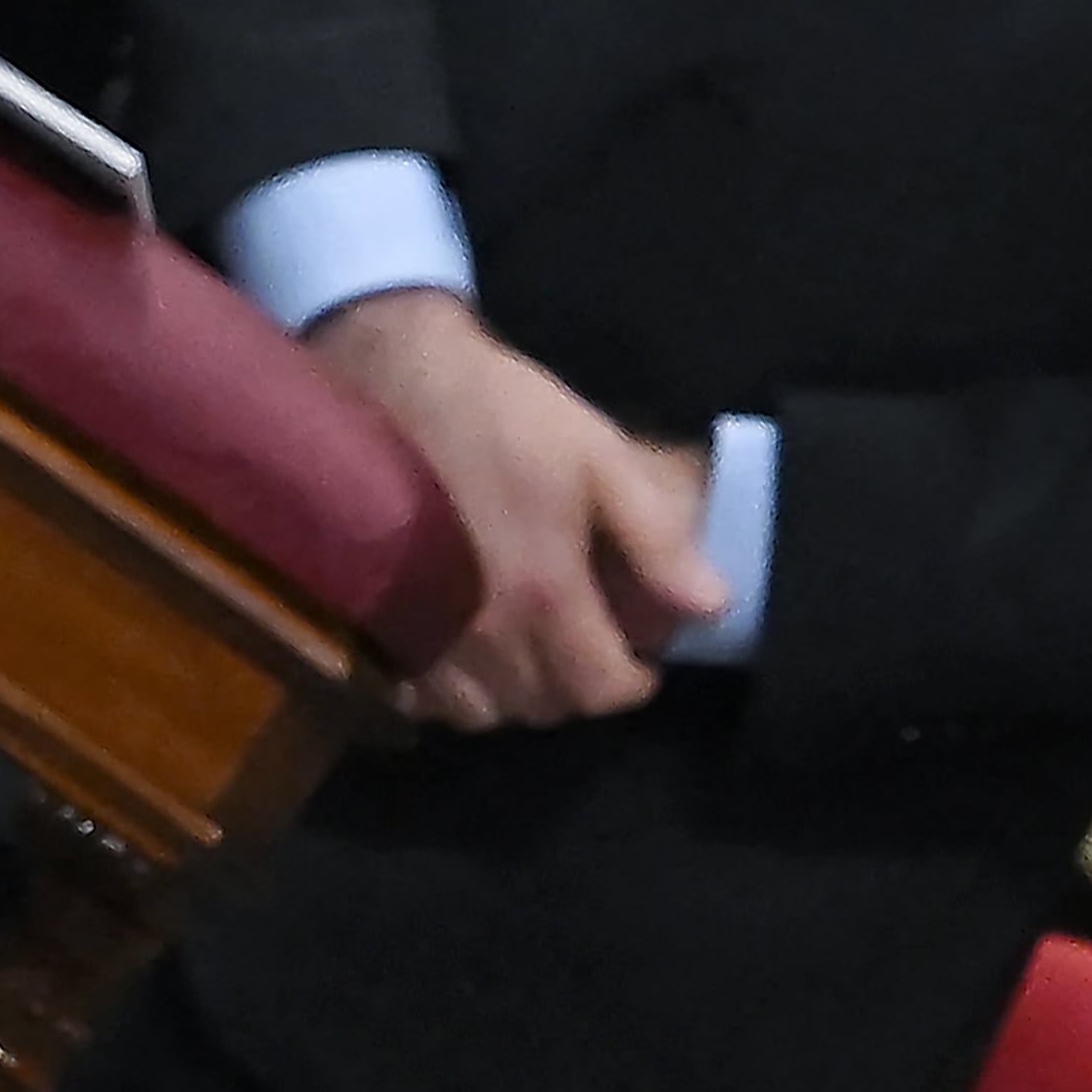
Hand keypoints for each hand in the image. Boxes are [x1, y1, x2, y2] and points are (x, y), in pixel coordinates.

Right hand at [309, 287, 723, 732]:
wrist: (396, 378)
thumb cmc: (503, 413)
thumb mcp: (599, 456)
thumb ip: (656, 537)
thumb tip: (710, 607)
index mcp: (545, 596)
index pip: (602, 691)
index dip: (633, 680)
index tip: (640, 654)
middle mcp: (484, 637)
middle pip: (546, 707)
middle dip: (578, 684)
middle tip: (588, 641)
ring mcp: (425, 638)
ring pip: (485, 713)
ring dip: (518, 694)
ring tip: (531, 649)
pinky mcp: (381, 628)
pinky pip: (423, 700)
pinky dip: (454, 691)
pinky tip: (466, 650)